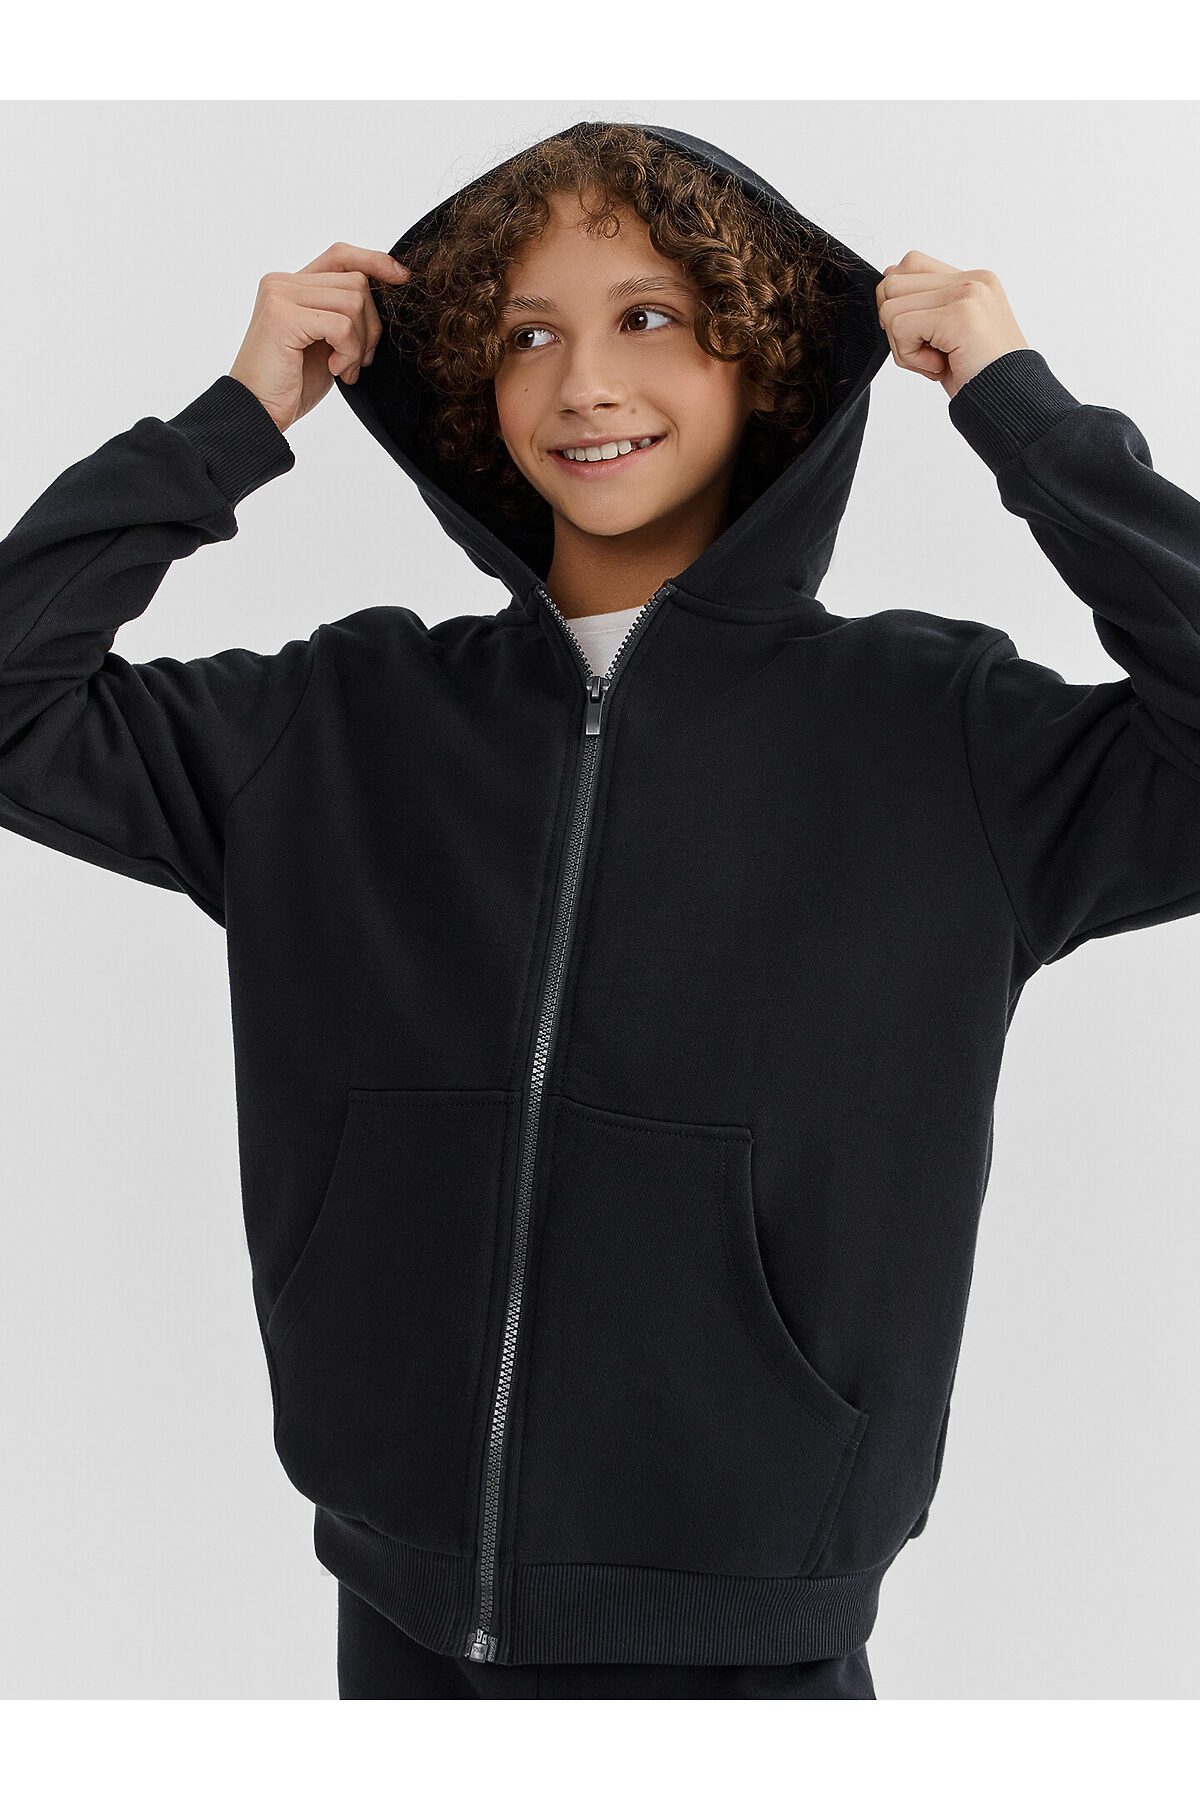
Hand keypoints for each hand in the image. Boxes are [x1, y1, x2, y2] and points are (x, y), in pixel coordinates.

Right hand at [228, 242, 410, 433]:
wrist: (257, 413)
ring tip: (344, 368)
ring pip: (353, 301)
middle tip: (359, 360)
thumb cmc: (291, 384)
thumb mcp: (326, 342)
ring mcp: (280, 295)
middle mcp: (282, 282)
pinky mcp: (283, 316)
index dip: (375, 261)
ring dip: (359, 343)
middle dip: (371, 326)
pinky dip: (348, 352)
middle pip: (356, 282)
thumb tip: (385, 293)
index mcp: (292, 285)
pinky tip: (335, 370)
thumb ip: (343, 314)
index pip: (341, 256)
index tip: (402, 278)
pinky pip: (342, 324)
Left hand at [875, 252, 1028, 399]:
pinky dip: (910, 357)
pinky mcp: (960, 314)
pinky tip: (938, 367)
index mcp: (972, 280)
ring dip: (904, 346)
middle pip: (893, 283)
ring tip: (936, 361)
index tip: (920, 336)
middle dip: (897, 328)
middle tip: (928, 353)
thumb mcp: (947, 335)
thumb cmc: (979, 376)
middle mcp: (972, 279)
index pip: (910, 264)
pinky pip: (900, 327)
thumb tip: (886, 278)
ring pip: (890, 307)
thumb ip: (924, 305)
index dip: (899, 304)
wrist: (1013, 403)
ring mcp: (968, 293)